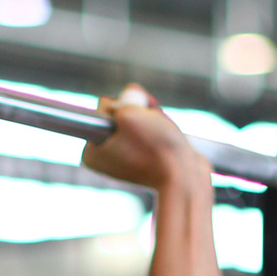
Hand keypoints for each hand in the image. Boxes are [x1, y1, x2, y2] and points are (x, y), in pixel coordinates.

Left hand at [81, 85, 210, 193]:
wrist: (185, 178)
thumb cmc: (156, 148)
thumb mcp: (129, 112)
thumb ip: (124, 97)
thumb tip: (133, 100)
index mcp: (91, 152)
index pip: (106, 105)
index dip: (125, 106)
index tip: (136, 122)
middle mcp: (104, 157)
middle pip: (121, 112)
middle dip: (140, 112)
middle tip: (152, 126)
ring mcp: (125, 160)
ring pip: (138, 119)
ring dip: (153, 118)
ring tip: (162, 133)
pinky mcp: (145, 160)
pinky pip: (150, 132)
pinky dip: (160, 129)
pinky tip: (167, 138)